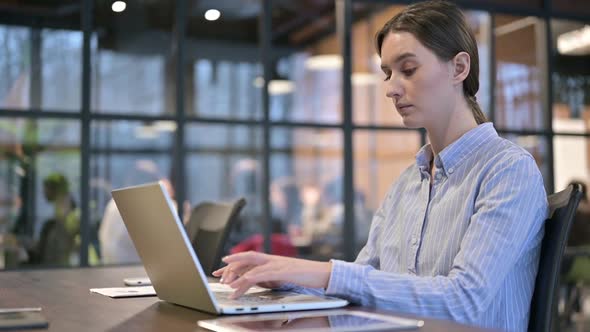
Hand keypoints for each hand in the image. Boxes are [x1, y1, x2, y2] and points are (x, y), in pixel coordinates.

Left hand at [212, 251, 331, 298]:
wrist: (323, 273)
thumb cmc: (305, 276)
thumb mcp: (284, 276)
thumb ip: (270, 277)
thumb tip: (257, 282)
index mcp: (272, 259)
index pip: (248, 258)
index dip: (234, 262)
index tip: (221, 268)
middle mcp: (272, 259)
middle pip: (246, 258)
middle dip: (230, 266)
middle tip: (218, 275)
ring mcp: (276, 264)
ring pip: (250, 267)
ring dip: (236, 276)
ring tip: (226, 285)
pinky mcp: (280, 271)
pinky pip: (258, 276)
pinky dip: (246, 282)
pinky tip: (239, 288)